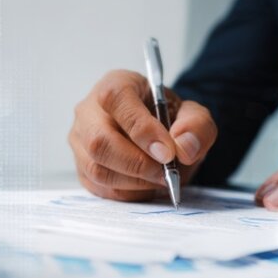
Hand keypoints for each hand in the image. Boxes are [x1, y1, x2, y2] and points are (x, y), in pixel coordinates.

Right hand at [69, 70, 217, 201]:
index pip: (116, 99)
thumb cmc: (168, 118)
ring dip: (135, 182)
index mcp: (116, 84)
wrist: (158, 135)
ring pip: (97, 169)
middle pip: (100, 141)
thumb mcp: (192, 114)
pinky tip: (147, 184)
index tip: (167, 152)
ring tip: (161, 177)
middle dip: (138, 164)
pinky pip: (100, 188)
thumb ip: (196, 125)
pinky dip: (129, 192)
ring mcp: (80, 141)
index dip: (141, 129)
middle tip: (166, 173)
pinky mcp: (82, 168)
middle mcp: (89, 111)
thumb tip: (184, 149)